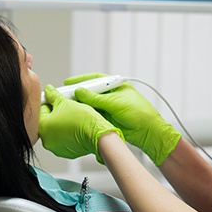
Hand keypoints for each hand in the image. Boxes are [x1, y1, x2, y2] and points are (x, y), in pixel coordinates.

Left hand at [39, 84, 123, 163]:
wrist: (97, 133)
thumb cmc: (83, 120)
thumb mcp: (65, 102)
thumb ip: (53, 95)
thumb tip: (49, 91)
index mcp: (42, 127)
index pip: (41, 109)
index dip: (49, 101)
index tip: (55, 98)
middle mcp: (46, 140)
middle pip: (48, 121)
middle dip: (55, 113)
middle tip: (65, 106)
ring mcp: (56, 147)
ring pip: (56, 130)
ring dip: (61, 123)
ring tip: (72, 116)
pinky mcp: (66, 152)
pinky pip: (63, 139)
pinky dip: (67, 132)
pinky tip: (75, 126)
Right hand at [66, 73, 180, 165]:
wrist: (148, 132)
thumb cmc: (139, 113)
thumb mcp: (115, 103)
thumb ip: (96, 98)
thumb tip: (80, 91)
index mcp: (116, 86)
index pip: (95, 79)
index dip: (81, 80)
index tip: (68, 82)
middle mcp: (111, 95)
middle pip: (91, 91)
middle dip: (77, 93)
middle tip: (63, 95)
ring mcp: (109, 107)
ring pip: (90, 104)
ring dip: (80, 105)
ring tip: (67, 105)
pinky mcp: (108, 118)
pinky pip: (93, 114)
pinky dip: (84, 114)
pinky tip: (76, 115)